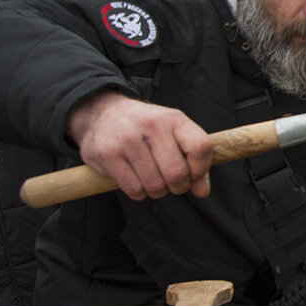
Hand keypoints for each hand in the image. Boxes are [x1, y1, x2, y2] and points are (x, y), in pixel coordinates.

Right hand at [67, 91, 212, 200]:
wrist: (103, 113)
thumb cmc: (146, 129)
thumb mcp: (174, 133)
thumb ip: (193, 160)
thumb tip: (202, 190)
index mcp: (174, 118)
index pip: (200, 147)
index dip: (201, 170)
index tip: (193, 175)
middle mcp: (152, 125)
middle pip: (177, 173)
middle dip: (178, 186)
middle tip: (172, 183)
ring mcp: (128, 139)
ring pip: (155, 185)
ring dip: (157, 191)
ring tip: (152, 179)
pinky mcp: (108, 154)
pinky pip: (134, 189)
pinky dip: (139, 192)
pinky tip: (136, 180)